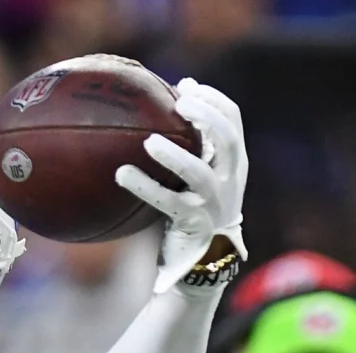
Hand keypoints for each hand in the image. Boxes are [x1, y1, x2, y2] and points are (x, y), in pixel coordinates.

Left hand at [115, 79, 247, 292]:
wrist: (201, 262)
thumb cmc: (193, 212)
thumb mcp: (198, 178)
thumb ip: (189, 150)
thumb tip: (155, 112)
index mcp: (233, 164)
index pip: (234, 122)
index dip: (214, 100)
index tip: (187, 86)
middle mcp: (230, 180)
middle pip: (229, 139)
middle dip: (207, 116)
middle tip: (180, 103)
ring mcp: (213, 203)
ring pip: (199, 172)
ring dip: (175, 154)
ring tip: (148, 142)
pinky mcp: (192, 223)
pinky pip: (167, 202)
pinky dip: (144, 186)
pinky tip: (122, 173)